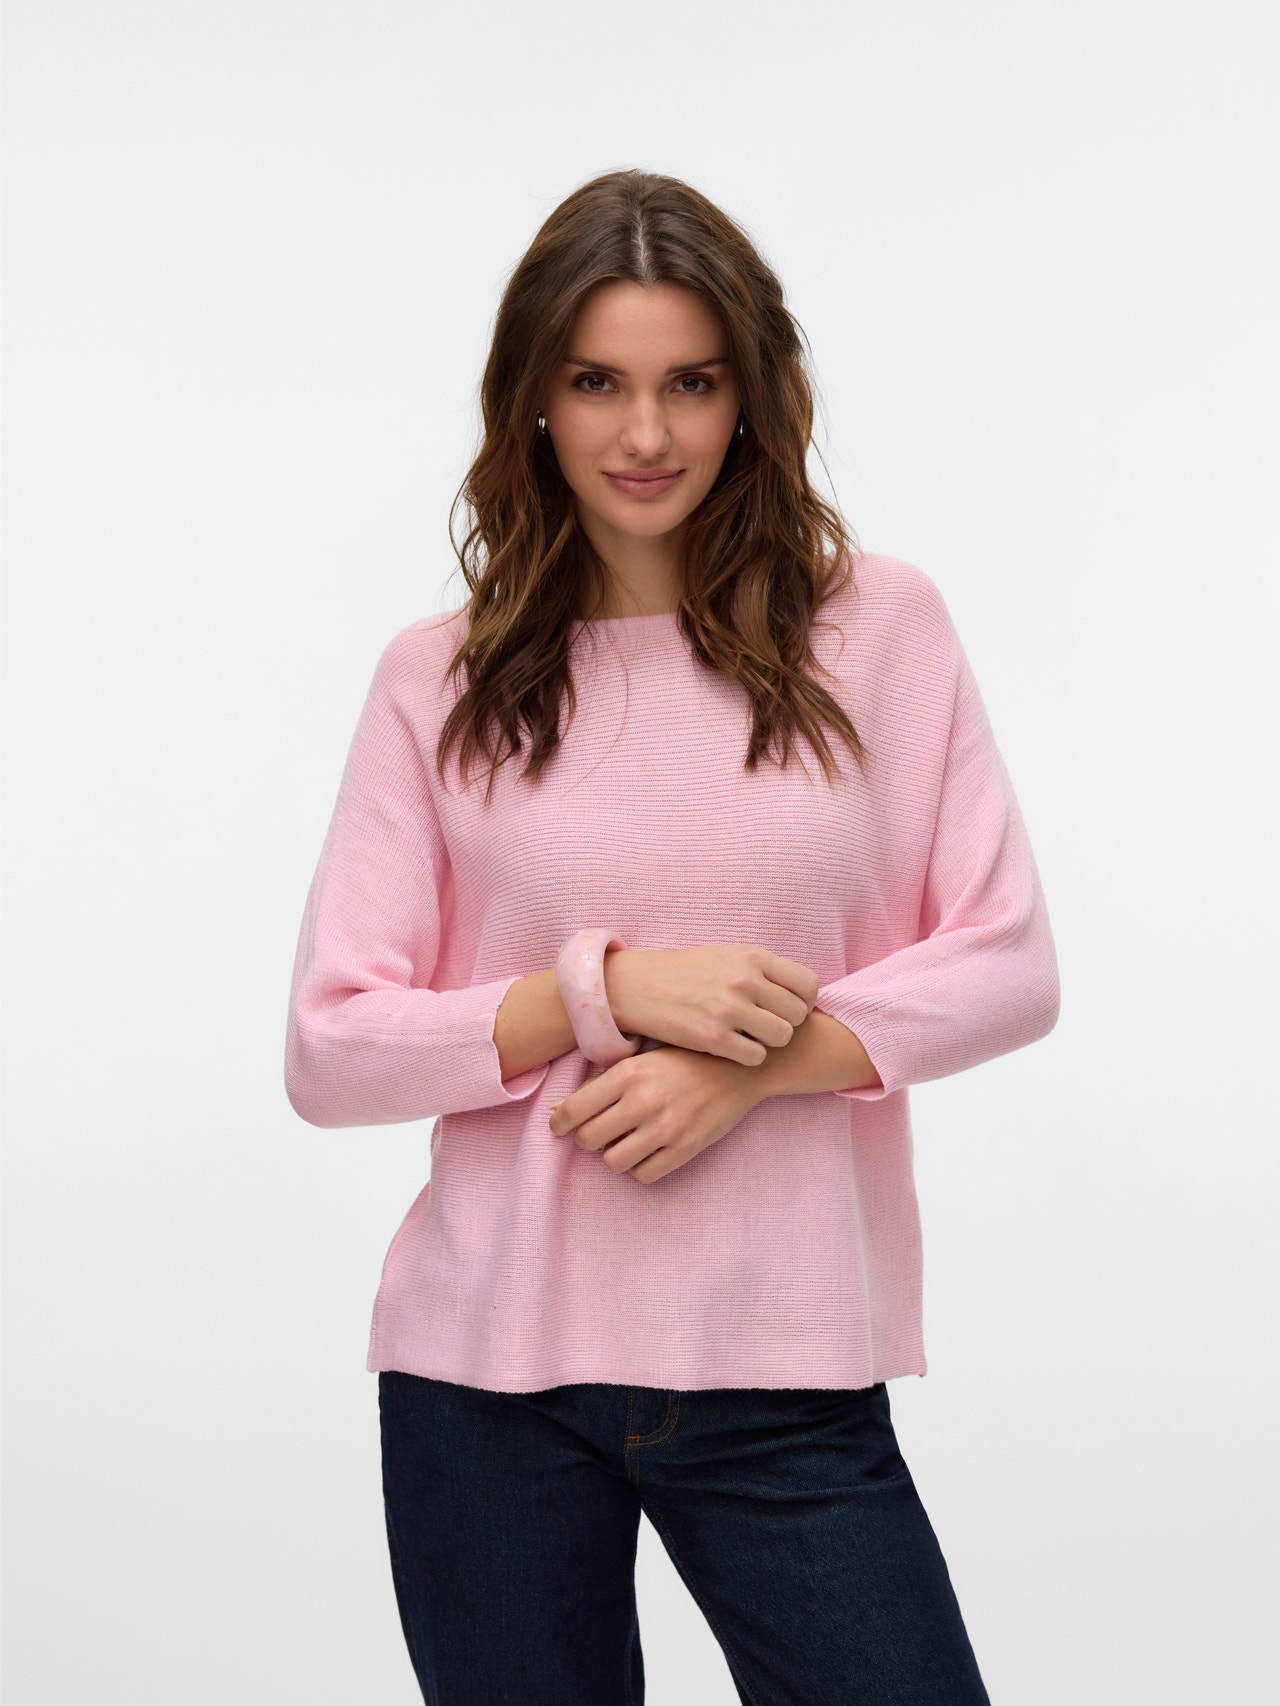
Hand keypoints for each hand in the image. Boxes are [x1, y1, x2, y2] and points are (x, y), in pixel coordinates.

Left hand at [547, 1043, 763, 1184]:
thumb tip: (557, 1110)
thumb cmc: (683, 1061)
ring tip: (627, 1141)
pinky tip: (649, 1150)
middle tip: (602, 1130)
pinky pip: (645, 1175)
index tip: (561, 1127)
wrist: (738, 1068)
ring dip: (615, 1155)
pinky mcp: (686, 1147)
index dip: (560, 1124)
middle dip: (589, 1138)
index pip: (573, 1111)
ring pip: (613, 1162)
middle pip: (588, 1140)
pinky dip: (641, 1167)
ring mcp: (666, 1126)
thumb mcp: (640, 1061)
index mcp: (627, 1074)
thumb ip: (599, 1085)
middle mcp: (643, 1100)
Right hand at [605, 943, 818, 1067]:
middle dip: (786, 1024)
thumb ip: (762, 970)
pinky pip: (756, 1056)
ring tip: (749, 1037)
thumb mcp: (726, 956)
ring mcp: (729, 1008)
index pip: (808, 983)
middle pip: (797, 1014)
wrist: (637, 986)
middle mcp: (745, 980)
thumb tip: (801, 991)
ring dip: (769, 1042)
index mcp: (752, 956)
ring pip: (781, 1037)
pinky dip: (748, 1057)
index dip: (804, 1002)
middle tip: (764, 1027)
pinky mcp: (713, 1036)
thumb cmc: (685, 972)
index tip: (788, 1009)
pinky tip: (732, 1048)